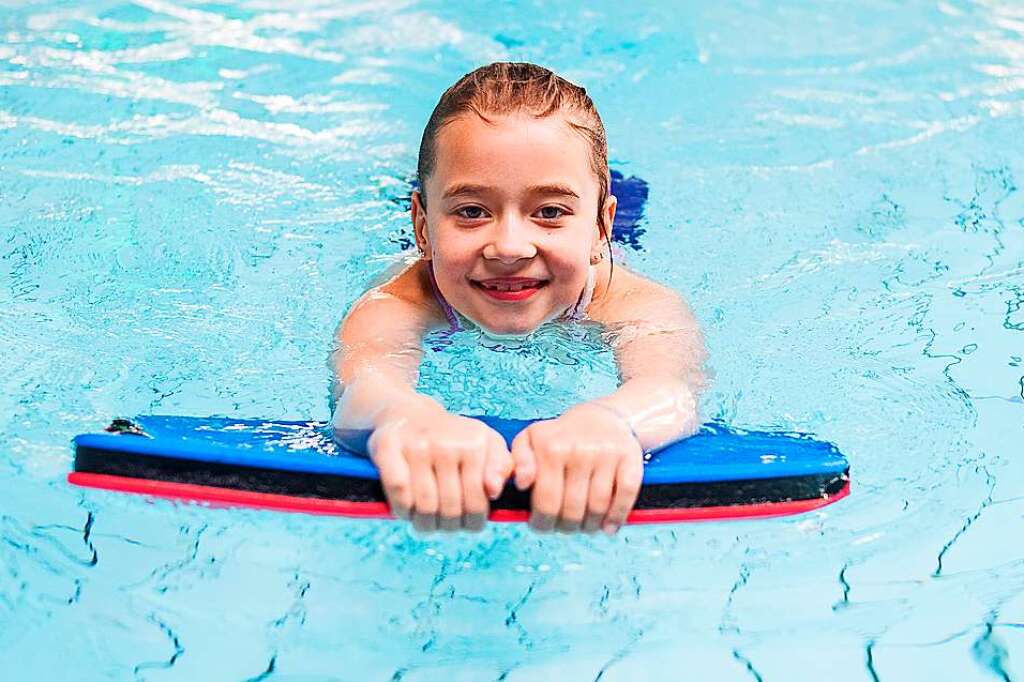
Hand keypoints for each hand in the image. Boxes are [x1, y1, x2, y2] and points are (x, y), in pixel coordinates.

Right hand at [368, 401, 512, 532]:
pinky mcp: (389, 447)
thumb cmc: (453, 437)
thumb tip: (494, 491)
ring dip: (425, 524)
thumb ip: (501, 466)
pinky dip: (402, 510)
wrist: (409, 414)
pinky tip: (407, 511)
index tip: (468, 524)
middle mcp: (446, 443)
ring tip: (427, 522)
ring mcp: (417, 445)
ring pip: (424, 505)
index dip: (473, 523)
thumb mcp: (487, 443)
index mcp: (475, 444)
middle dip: (449, 526)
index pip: (477, 502)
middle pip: (450, 508)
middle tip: (446, 526)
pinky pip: (399, 491)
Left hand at [510, 402, 643, 534]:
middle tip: (564, 526)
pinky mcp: (630, 457)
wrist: (602, 418)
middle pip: (572, 509)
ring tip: (584, 526)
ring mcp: (607, 454)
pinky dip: (617, 517)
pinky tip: (609, 527)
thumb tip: (522, 484)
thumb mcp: (531, 440)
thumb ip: (519, 461)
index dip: (542, 522)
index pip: (545, 501)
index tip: (542, 525)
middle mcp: (579, 450)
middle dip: (566, 526)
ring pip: (598, 507)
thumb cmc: (561, 437)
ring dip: (590, 526)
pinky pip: (626, 495)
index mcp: (551, 448)